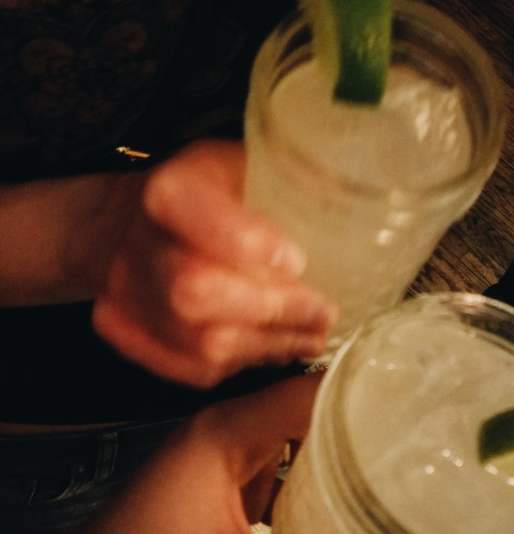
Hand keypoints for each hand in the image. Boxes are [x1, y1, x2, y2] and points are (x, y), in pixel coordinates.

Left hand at [0, 375, 435, 533]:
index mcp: (225, 435)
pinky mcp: (227, 479)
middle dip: (372, 429)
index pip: (316, 393)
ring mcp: (226, 454)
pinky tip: (356, 506)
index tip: (428, 416)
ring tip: (407, 471)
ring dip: (348, 456)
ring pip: (305, 437)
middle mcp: (227, 431)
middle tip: (432, 450)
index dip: (374, 400)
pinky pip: (289, 464)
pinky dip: (323, 482)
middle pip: (317, 410)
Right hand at [92, 139, 336, 386]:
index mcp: (170, 190)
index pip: (195, 215)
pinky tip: (273, 347)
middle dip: (274, 310)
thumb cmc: (212, 193)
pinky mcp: (129, 333)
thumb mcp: (249, 165)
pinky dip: (243, 362)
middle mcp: (139, 243)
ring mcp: (127, 294)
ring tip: (311, 336)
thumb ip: (293, 181)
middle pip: (196, 293)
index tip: (298, 260)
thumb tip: (365, 203)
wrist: (138, 221)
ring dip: (270, 345)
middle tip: (324, 314)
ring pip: (201, 342)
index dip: (245, 242)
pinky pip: (192, 368)